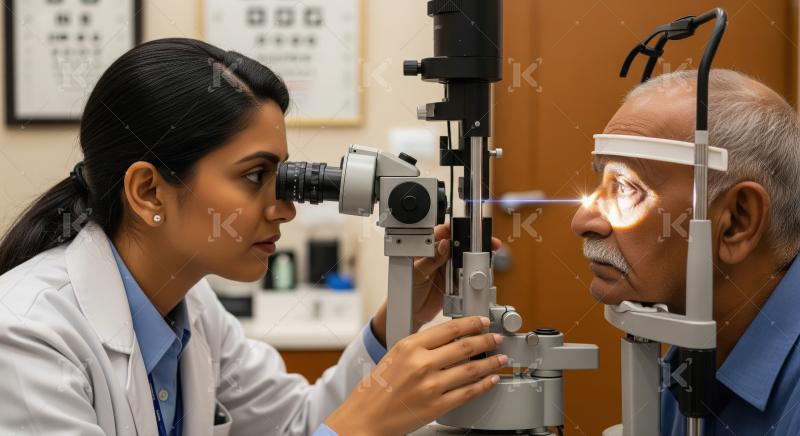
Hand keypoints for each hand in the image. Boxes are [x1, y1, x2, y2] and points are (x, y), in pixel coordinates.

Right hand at [325, 316, 506, 435]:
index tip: (483, 322)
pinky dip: (483, 385)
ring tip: (500, 358)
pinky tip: (490, 380)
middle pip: (464, 347)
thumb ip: (421, 346)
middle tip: (496, 338)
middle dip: (486, 340)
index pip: (449, 329)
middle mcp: (421, 364)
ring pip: (470, 370)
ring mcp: (430, 386)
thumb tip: (451, 339)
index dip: (471, 324)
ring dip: (490, 363)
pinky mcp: (437, 406)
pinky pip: (467, 393)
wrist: (366, 417)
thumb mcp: (396, 355)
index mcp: (409, 346)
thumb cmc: (377, 389)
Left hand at [410, 223, 501, 330]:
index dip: (459, 228)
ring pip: (468, 260)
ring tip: (480, 264)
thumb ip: (429, 260)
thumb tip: (442, 245)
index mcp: (429, 248)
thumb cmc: (407, 288)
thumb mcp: (416, 273)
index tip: (471, 230)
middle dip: (474, 243)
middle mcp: (441, 256)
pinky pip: (469, 276)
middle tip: (487, 245)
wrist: (412, 312)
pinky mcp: (456, 282)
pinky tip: (476, 277)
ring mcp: (450, 268)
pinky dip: (475, 276)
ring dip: (476, 261)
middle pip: (461, 244)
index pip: (446, 232)